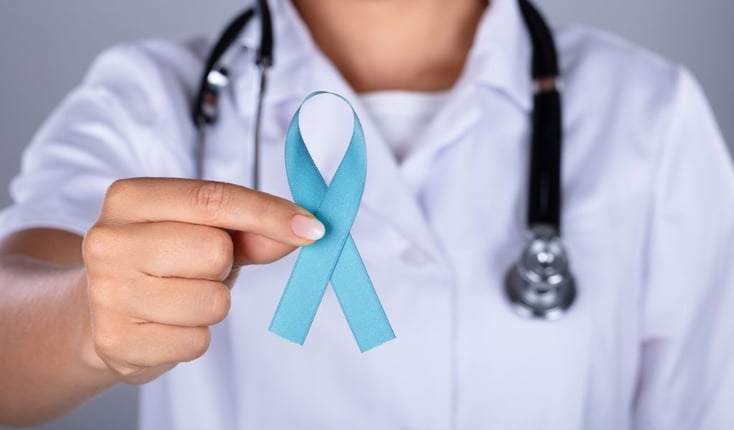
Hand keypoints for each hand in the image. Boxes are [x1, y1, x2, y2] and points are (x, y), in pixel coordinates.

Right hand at [82, 178, 323, 383]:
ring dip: (213, 303)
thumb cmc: (162, 261)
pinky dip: (195, 335)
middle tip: (198, 269)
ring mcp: (107, 294)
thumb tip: (304, 229)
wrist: (100, 310)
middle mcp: (108, 241)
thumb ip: (253, 229)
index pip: (212, 199)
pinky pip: (196, 342)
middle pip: (214, 251)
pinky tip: (169, 324)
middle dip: (223, 265)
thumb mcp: (204, 231)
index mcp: (129, 199)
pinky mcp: (116, 341)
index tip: (312, 228)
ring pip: (212, 301)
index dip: (269, 213)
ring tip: (182, 297)